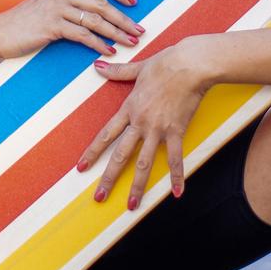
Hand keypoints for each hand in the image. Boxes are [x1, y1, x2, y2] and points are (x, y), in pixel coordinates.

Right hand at [0, 0, 143, 58]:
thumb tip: (94, 11)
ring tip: (131, 42)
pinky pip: (83, 35)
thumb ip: (68, 2)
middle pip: (102, 3)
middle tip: (140, 30)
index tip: (133, 1)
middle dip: (124, 18)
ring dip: (117, 32)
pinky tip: (109, 51)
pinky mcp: (52, 26)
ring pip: (96, 20)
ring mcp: (57, 8)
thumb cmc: (23, 21)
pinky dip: (99, 44)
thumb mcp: (47, 4)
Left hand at [77, 41, 204, 207]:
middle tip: (99, 197)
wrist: (188, 65)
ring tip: (132, 205)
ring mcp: (158, 129)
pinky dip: (177, 177)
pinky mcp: (176, 131)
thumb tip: (98, 65)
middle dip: (109, 178)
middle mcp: (140, 122)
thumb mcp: (138, 68)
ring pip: (144, 163)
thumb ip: (118, 72)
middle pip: (120, 155)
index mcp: (129, 108)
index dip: (92, 152)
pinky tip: (177, 193)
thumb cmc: (164, 64)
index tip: (81, 168)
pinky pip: (175, 158)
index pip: (106, 135)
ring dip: (138, 186)